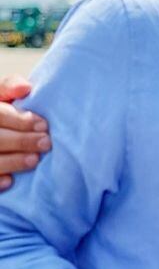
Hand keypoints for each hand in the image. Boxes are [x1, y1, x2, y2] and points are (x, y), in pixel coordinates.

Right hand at [0, 76, 49, 191]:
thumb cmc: (2, 114)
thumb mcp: (0, 96)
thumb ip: (9, 87)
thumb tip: (25, 87)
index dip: (20, 120)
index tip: (44, 126)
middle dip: (21, 141)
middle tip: (46, 143)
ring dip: (12, 161)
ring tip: (35, 160)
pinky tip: (10, 181)